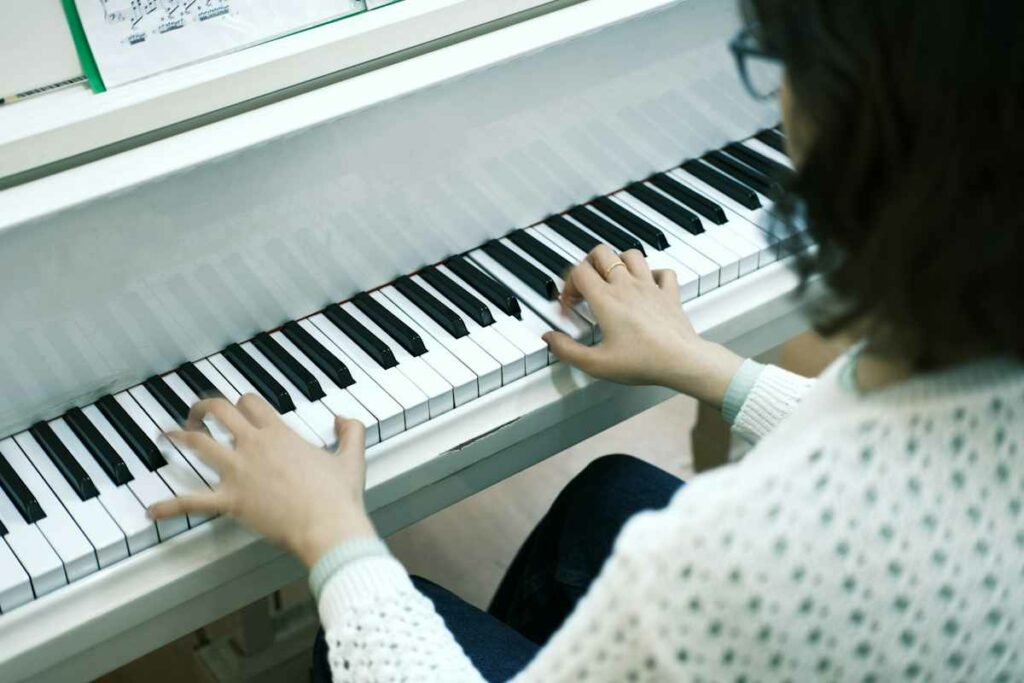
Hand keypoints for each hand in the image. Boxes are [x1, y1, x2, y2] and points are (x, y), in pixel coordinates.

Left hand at [147, 395, 375, 566]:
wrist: (328, 525)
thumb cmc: (338, 495)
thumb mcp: (353, 456)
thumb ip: (351, 430)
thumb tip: (341, 419)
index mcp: (280, 434)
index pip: (252, 403)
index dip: (243, 402)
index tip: (240, 407)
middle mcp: (254, 446)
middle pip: (221, 413)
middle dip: (205, 408)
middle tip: (197, 412)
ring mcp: (239, 473)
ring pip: (200, 444)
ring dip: (180, 437)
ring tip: (168, 435)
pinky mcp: (231, 501)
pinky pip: (193, 501)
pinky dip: (170, 506)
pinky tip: (152, 510)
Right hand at [545, 245, 742, 406]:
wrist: (682, 361)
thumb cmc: (643, 362)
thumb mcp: (596, 364)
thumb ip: (567, 351)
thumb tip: (549, 339)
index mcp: (606, 300)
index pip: (578, 272)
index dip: (567, 285)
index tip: (569, 305)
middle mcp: (627, 286)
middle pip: (601, 253)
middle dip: (588, 265)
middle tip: (586, 286)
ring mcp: (650, 286)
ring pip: (631, 254)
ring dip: (618, 263)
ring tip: (612, 280)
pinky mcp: (669, 293)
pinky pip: (662, 271)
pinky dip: (653, 274)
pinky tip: (646, 287)